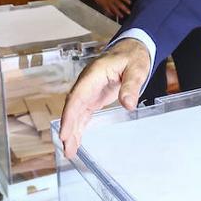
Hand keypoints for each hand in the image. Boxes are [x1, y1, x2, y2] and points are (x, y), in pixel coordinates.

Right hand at [59, 39, 150, 157]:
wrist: (132, 49)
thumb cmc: (133, 56)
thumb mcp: (137, 69)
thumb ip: (131, 86)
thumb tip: (128, 104)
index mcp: (93, 74)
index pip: (77, 97)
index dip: (69, 116)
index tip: (64, 132)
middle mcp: (87, 84)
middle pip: (73, 108)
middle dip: (68, 129)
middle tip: (67, 149)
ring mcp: (89, 91)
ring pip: (76, 113)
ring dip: (72, 131)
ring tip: (70, 152)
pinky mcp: (94, 97)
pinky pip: (83, 114)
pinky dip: (79, 127)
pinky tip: (76, 141)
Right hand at [90, 0, 131, 19]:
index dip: (127, 0)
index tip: (130, 3)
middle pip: (120, 4)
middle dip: (125, 9)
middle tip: (129, 12)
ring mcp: (109, 2)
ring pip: (114, 9)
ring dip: (119, 13)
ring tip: (122, 16)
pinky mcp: (104, 5)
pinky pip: (108, 10)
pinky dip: (111, 13)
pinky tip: (113, 15)